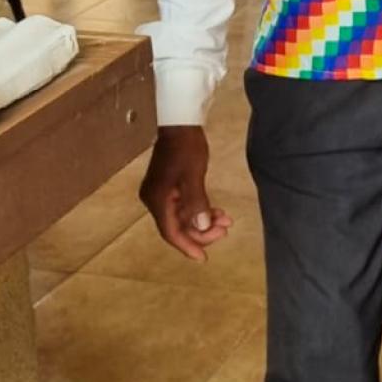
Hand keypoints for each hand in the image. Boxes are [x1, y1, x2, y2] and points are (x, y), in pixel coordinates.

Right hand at [139, 127, 231, 261]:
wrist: (180, 124)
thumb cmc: (186, 149)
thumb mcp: (193, 176)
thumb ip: (196, 203)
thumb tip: (200, 228)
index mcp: (157, 200)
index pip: (171, 231)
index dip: (187, 246)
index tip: (203, 257)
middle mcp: (155, 200)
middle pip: (178, 226)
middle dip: (201, 231)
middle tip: (225, 230)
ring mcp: (162, 194)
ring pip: (183, 217)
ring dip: (203, 221)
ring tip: (226, 220)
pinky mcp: (170, 187)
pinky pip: (184, 206)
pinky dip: (200, 210)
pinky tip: (216, 211)